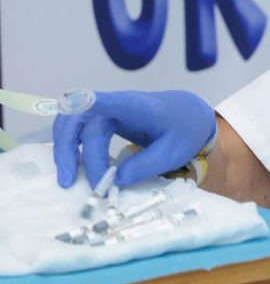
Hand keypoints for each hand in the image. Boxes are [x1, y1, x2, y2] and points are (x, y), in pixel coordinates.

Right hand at [52, 90, 216, 188]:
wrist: (190, 116)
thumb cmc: (184, 130)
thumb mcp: (173, 152)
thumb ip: (145, 165)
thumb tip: (115, 180)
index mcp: (137, 107)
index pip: (108, 101)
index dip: (88, 102)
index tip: (73, 106)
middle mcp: (115, 105)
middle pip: (79, 120)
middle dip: (68, 150)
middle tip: (68, 181)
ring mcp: (106, 112)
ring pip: (72, 125)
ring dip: (65, 151)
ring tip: (68, 180)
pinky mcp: (103, 122)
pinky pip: (78, 132)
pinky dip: (71, 150)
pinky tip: (74, 169)